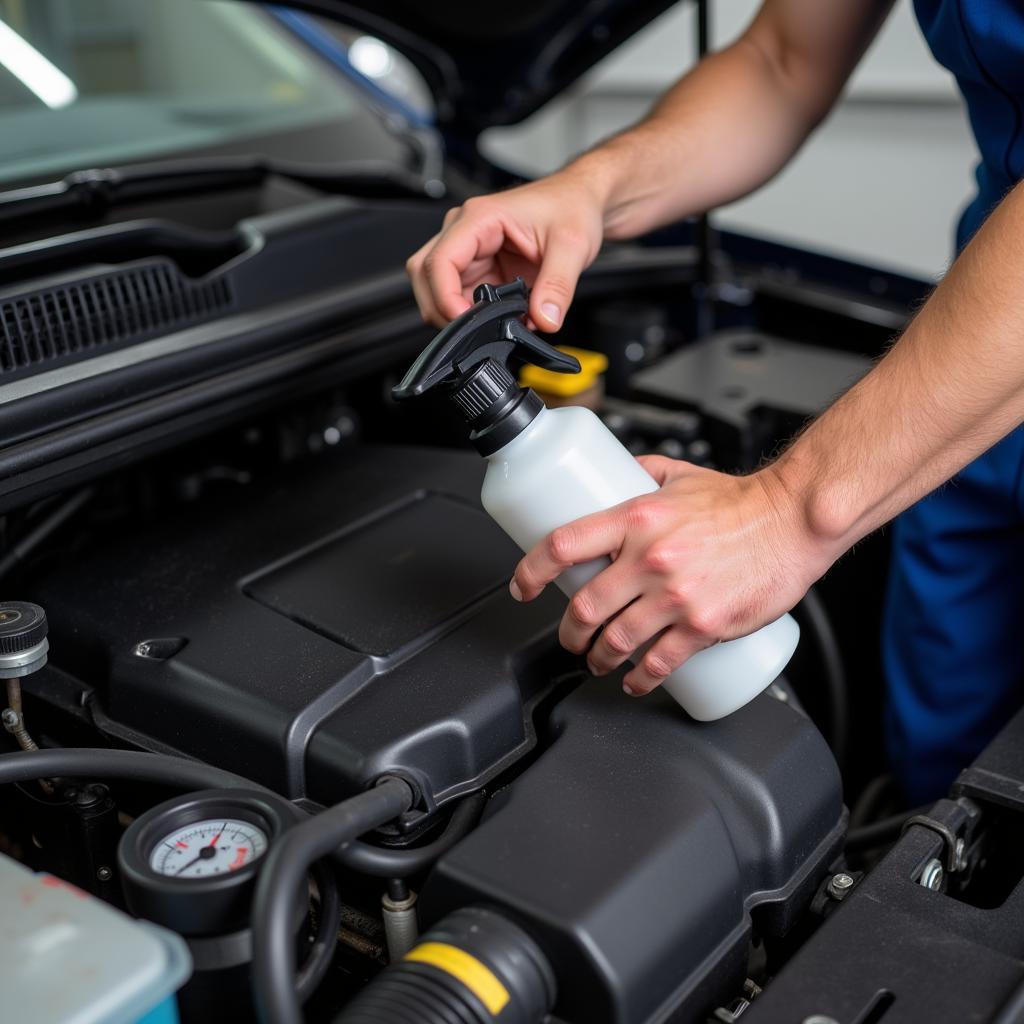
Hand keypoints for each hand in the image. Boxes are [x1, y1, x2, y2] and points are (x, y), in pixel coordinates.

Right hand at [405, 169, 605, 329]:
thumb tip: (545, 320)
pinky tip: (498, 318)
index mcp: (480, 218)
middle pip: (425, 276)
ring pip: (437, 289)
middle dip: (441, 310)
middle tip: (473, 332)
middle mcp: (465, 231)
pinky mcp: (479, 269)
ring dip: (457, 314)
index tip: (465, 323)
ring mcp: (470, 251)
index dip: (445, 298)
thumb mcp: (572, 247)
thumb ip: (558, 287)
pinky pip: (461, 296)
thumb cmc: (571, 207)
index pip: (438, 261)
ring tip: (493, 323)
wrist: (581, 200)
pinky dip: (473, 315)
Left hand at [510, 456, 831, 693]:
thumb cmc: (742, 501)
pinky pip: (659, 662)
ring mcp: (676, 596)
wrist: (793, 521)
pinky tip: (634, 680)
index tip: (523, 586)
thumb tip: (613, 474)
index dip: (532, 570)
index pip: (563, 545)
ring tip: (597, 660)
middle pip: (585, 606)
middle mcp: (650, 559)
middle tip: (569, 637)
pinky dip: (639, 678)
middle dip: (568, 630)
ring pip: (616, 640)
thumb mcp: (680, 475)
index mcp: (636, 519)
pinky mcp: (703, 626)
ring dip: (597, 657)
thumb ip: (641, 474)